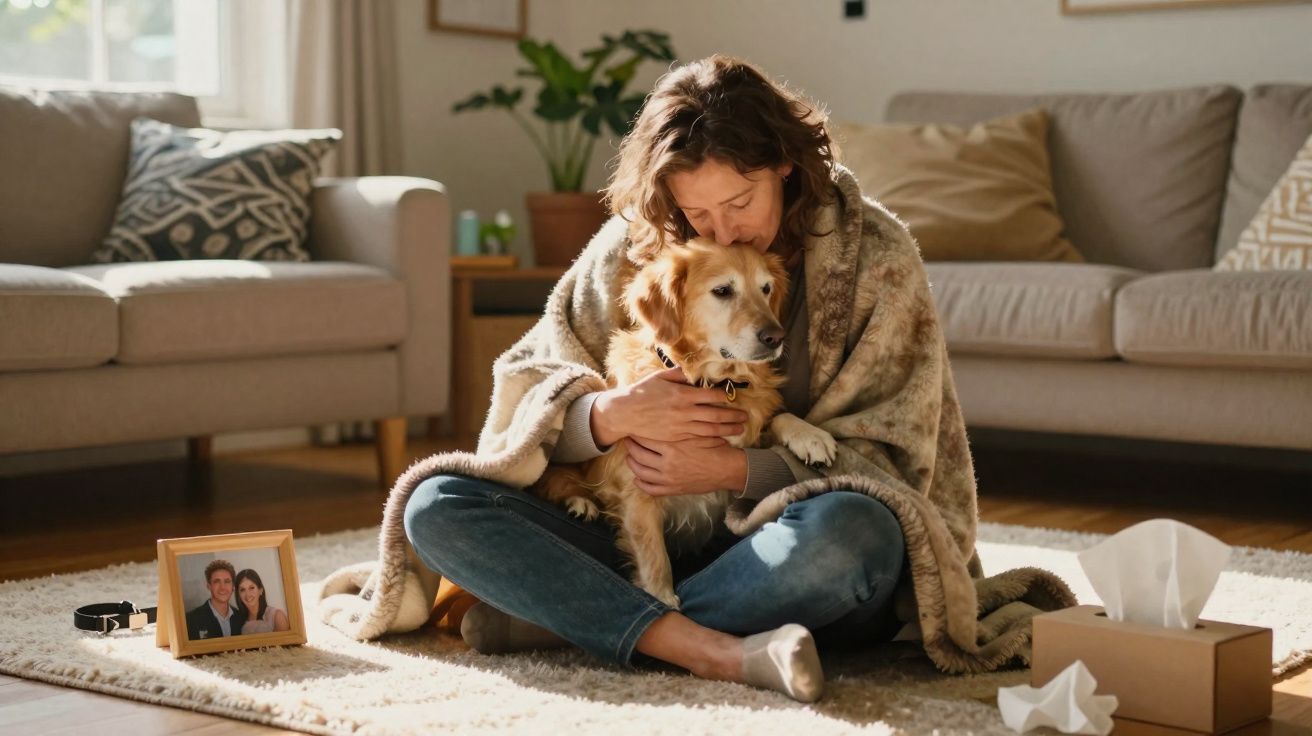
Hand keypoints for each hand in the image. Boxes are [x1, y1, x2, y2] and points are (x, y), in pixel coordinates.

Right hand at [591, 366, 747, 446]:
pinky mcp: (676, 437)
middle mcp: (685, 411)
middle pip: (715, 414)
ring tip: (740, 429)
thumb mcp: (661, 377)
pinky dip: (712, 439)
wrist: (625, 413)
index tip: (735, 397)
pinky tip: (721, 439)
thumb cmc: (642, 392)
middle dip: (733, 416)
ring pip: (710, 429)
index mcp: (683, 394)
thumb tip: (695, 370)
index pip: (711, 396)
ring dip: (727, 429)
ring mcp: (681, 426)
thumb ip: (680, 374)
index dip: (725, 397)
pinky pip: (698, 439)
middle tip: (746, 416)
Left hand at [623, 436, 747, 496]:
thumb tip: (664, 414)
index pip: (645, 439)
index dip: (636, 433)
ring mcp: (668, 479)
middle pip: (639, 455)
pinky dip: (641, 483)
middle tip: (627, 441)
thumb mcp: (696, 432)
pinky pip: (651, 489)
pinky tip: (638, 478)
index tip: (632, 428)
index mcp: (672, 447)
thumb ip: (679, 426)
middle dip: (630, 447)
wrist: (727, 469)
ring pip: (641, 472)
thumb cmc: (714, 447)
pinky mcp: (673, 490)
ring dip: (632, 464)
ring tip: (629, 457)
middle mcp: (667, 464)